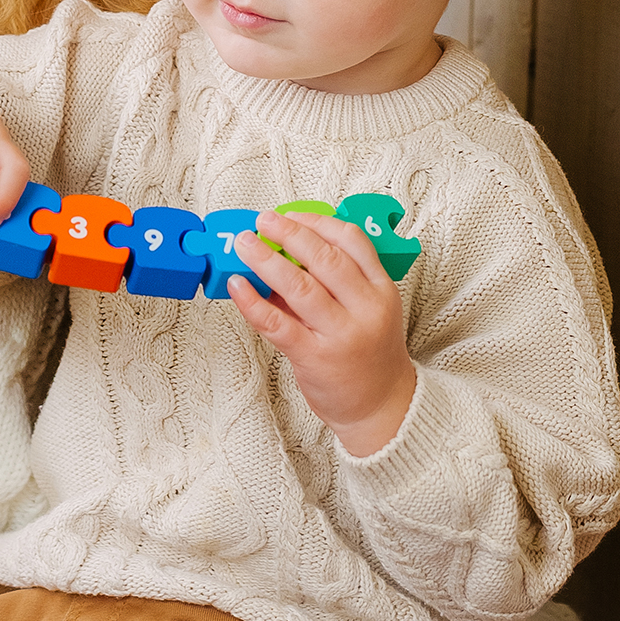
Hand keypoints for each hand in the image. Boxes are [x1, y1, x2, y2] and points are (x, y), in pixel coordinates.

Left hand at [227, 209, 416, 456]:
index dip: (318, 221)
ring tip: (244, 244)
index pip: (352, 241)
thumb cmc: (368, 350)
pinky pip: (277, 323)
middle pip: (325, 258)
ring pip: (299, 286)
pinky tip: (238, 285)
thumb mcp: (367, 308)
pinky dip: (252, 301)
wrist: (382, 407)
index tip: (291, 213)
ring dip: (266, 260)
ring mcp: (340, 335)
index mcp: (381, 289)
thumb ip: (334, 281)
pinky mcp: (314, 358)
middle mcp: (365, 309)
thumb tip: (282, 247)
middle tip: (263, 220)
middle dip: (289, 233)